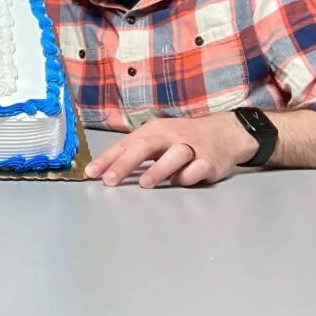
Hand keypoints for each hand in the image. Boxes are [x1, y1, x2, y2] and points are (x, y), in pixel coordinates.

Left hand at [85, 114, 257, 187]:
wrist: (225, 132)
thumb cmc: (183, 138)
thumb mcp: (158, 138)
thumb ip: (136, 152)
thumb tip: (106, 169)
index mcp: (153, 131)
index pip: (126, 144)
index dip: (108, 159)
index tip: (91, 173)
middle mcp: (170, 136)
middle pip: (145, 146)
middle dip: (126, 163)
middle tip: (110, 180)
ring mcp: (192, 147)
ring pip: (174, 155)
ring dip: (159, 169)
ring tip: (144, 184)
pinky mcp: (211, 160)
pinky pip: (198, 168)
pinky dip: (189, 175)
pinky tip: (179, 181)